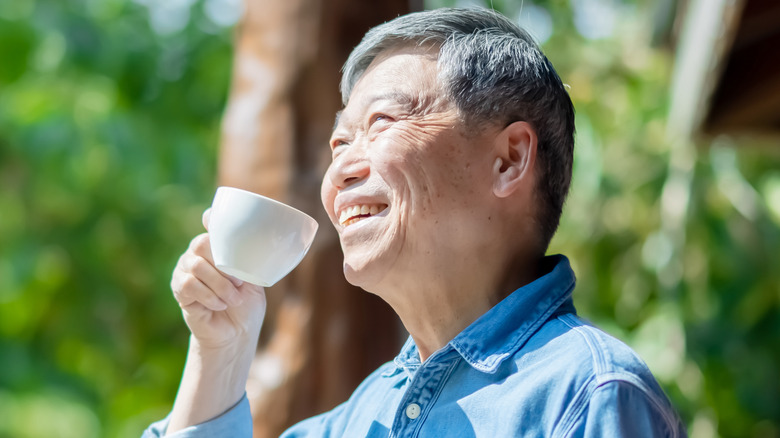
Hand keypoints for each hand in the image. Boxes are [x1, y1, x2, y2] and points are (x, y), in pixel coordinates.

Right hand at [171, 209, 266, 348]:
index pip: (210, 222)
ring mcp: (185, 271)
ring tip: (233, 299)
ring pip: (196, 266)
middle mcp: (198, 254)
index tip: (215, 221)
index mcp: (218, 247)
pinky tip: (219, 305)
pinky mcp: (179, 291)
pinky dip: (208, 296)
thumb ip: (249, 261)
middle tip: (239, 282)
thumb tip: (259, 245)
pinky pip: (188, 285)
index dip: (211, 218)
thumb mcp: (253, 280)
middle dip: (223, 264)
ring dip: (219, 284)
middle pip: (201, 243)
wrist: (236, 333)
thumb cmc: (246, 304)